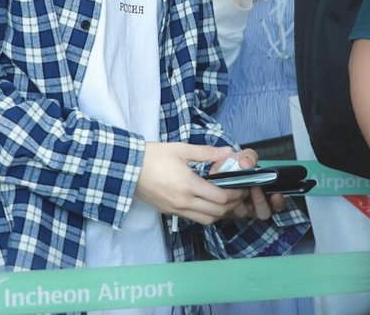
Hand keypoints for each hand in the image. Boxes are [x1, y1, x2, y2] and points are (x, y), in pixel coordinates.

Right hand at [136, 142, 274, 223]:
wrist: (128, 168)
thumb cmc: (154, 155)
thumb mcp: (181, 149)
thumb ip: (206, 152)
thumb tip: (227, 152)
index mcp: (189, 185)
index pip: (221, 198)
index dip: (235, 194)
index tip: (242, 187)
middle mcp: (184, 202)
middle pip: (217, 213)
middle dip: (231, 205)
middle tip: (237, 193)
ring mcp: (176, 210)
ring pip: (206, 220)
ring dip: (219, 213)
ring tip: (224, 199)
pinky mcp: (169, 212)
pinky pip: (193, 218)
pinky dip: (205, 214)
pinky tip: (206, 202)